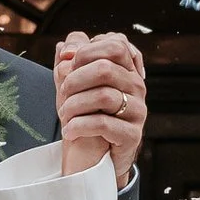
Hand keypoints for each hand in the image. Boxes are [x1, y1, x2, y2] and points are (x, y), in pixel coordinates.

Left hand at [55, 30, 147, 181]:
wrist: (93, 155)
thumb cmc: (84, 113)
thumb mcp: (73, 83)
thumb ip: (69, 60)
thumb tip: (64, 49)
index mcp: (126, 69)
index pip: (116, 44)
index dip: (87, 52)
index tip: (70, 68)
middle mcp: (136, 87)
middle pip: (105, 69)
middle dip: (75, 80)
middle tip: (62, 95)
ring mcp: (137, 111)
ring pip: (103, 96)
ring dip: (74, 105)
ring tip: (64, 115)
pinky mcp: (132, 134)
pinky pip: (103, 123)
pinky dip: (79, 126)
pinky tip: (69, 132)